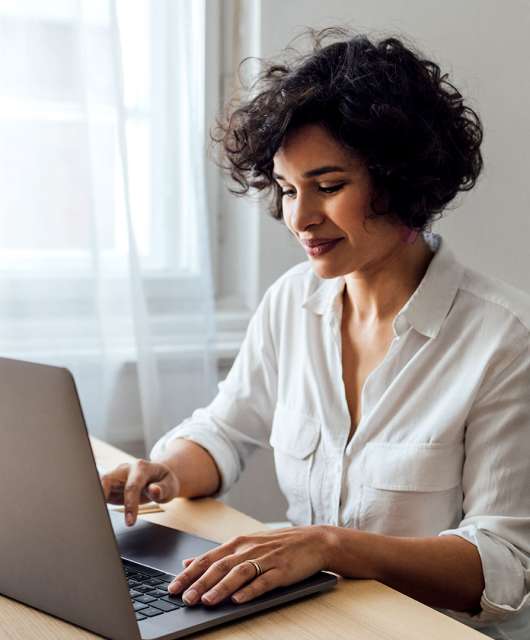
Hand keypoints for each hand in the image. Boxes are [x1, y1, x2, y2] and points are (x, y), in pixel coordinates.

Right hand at [100, 460, 180, 525]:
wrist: (160, 478)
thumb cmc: (165, 482)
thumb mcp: (170, 486)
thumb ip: (162, 489)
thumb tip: (154, 490)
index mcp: (141, 467)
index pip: (132, 486)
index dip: (130, 504)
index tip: (130, 522)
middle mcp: (125, 469)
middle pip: (106, 479)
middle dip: (101, 495)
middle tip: (99, 516)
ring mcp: (116, 476)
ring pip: (98, 484)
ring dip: (95, 499)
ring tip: (93, 517)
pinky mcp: (110, 486)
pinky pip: (98, 492)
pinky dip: (95, 502)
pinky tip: (94, 514)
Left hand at [167, 526, 330, 605]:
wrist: (313, 540)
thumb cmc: (277, 545)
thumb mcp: (246, 544)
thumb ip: (218, 555)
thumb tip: (189, 562)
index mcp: (238, 543)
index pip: (208, 558)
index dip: (189, 573)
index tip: (173, 587)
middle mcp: (249, 549)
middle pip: (220, 566)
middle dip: (200, 582)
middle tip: (184, 598)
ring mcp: (266, 559)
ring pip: (239, 573)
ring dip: (221, 587)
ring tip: (206, 601)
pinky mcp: (282, 570)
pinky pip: (264, 581)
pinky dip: (250, 590)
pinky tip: (239, 599)